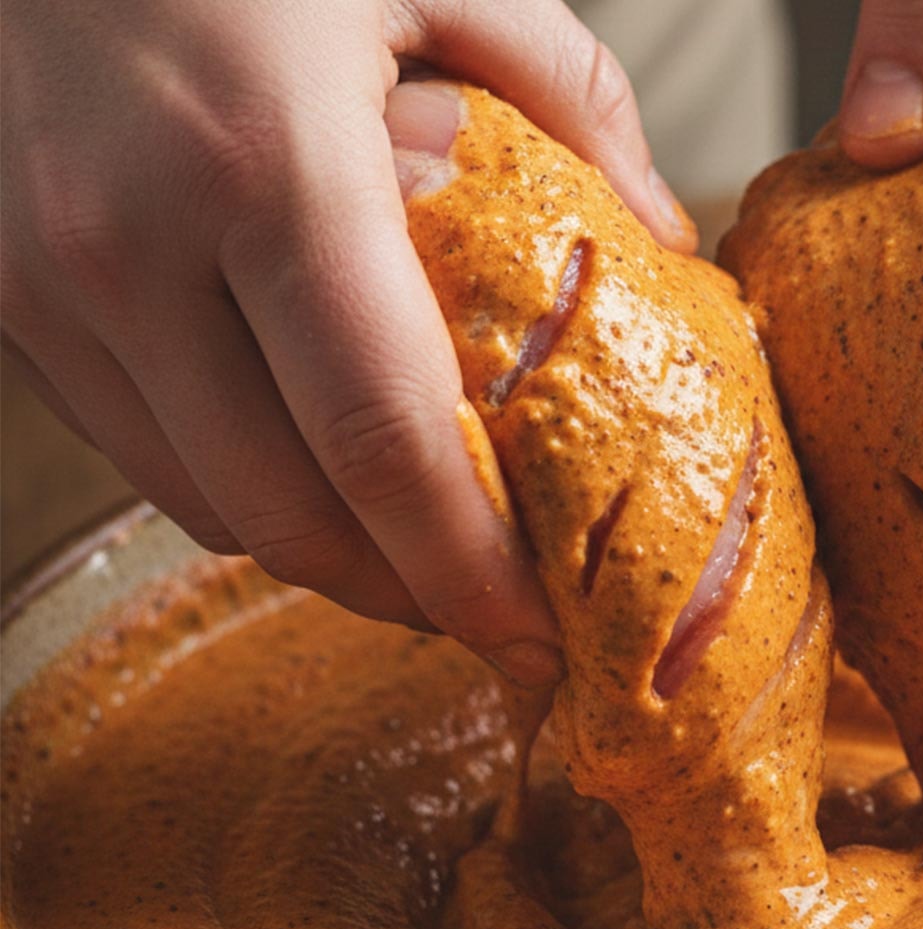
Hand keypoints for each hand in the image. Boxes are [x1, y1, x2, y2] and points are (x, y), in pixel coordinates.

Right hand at [1, 0, 694, 684]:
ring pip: (203, 501)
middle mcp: (134, 247)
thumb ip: (569, 99)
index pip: (382, 438)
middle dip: (403, 595)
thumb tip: (661, 239)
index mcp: (268, 170)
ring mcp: (46, 280)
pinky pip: (135, 449)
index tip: (533, 640)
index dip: (463, 568)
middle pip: (287, 509)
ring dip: (323, 556)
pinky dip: (236, 490)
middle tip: (492, 621)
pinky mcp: (3, 292)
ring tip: (418, 562)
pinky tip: (313, 479)